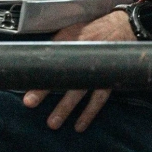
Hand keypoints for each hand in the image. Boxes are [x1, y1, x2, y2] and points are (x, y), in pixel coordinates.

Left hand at [23, 9, 135, 130]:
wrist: (125, 27)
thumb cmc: (95, 29)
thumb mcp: (73, 30)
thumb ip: (58, 43)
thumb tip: (38, 56)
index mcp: (71, 40)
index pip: (51, 57)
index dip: (38, 69)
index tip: (25, 80)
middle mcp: (84, 54)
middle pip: (62, 75)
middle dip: (45, 89)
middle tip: (29, 102)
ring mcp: (96, 69)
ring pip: (78, 92)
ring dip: (65, 108)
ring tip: (53, 123)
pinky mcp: (108, 79)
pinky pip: (98, 99)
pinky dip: (89, 113)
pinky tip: (79, 125)